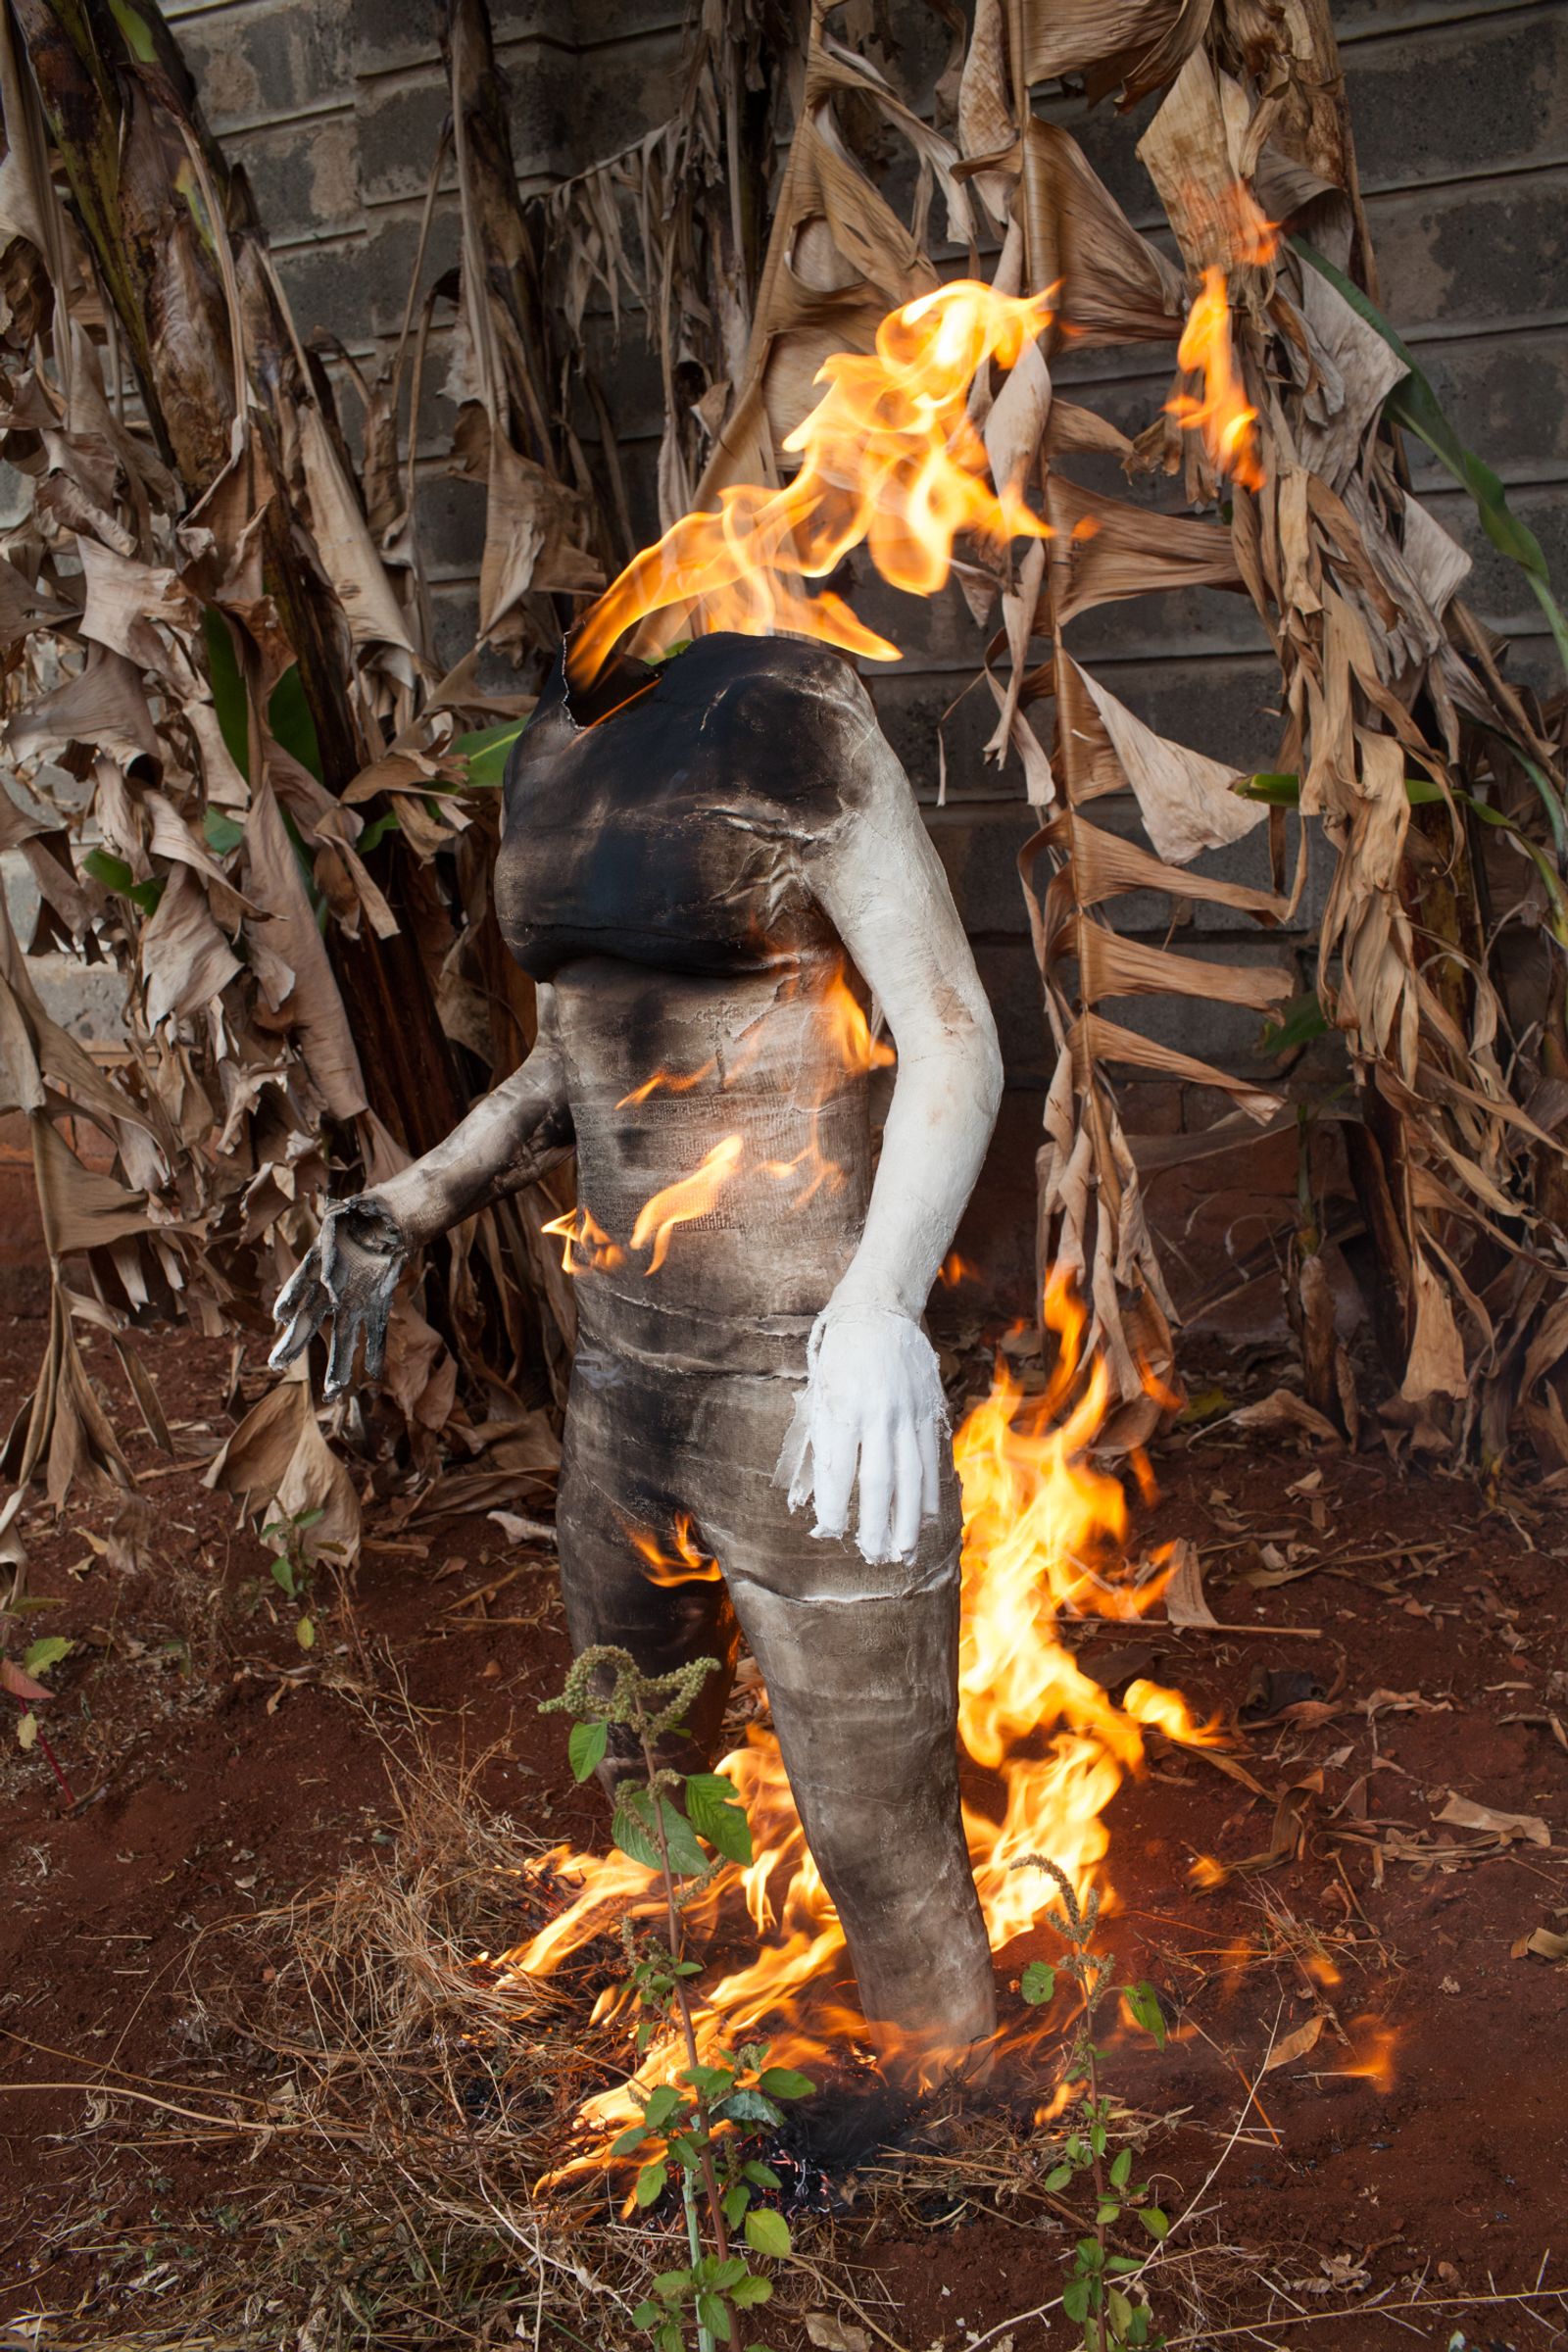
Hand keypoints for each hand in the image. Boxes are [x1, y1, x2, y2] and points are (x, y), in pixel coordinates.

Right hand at [268, 1195, 407, 1397]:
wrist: (387, 1219)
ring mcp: (353, 1298)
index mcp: (317, 1264)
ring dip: (338, 1363)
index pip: (299, 1285)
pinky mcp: (376, 1302)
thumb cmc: (359, 1215)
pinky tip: (371, 1372)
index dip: (290, 1298)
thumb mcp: (347, 1214)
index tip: (280, 1316)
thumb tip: (326, 1280)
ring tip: (332, 1393)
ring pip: (342, 1335)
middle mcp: (330, 1288)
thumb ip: (336, 1239)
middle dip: (294, 1342)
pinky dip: (374, 1349)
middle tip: (276, 1365)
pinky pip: (375, 1329)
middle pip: (309, 1319)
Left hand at [775, 1304, 946, 1565]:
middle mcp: (879, 1413)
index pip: (840, 1469)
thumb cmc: (838, 1355)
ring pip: (911, 1475)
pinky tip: (928, 1519)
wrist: (879, 1308)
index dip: (836, 1506)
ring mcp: (908, 1412)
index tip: (831, 1534)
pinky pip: (930, 1458)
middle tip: (874, 1557)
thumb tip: (819, 1495)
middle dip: (877, 1524)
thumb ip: (822, 1441)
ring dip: (909, 1518)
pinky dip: (930, 1491)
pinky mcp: (928, 1410)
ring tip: (904, 1551)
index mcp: (844, 1407)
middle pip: (880, 1480)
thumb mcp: (819, 1392)